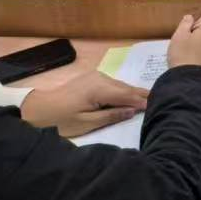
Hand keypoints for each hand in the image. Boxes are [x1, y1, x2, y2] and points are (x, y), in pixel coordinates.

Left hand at [21, 71, 148, 137]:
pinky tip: (130, 96)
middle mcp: (100, 78)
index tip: (157, 105)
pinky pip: (112, 84)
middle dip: (141, 94)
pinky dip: (122, 90)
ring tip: (149, 98)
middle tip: (161, 99)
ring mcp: (95, 76)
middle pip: (126, 87)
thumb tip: (132, 110)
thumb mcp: (87, 123)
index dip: (142, 101)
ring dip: (133, 92)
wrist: (39, 109)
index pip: (127, 95)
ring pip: (120, 85)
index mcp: (100, 89)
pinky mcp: (91, 78)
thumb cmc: (62, 120)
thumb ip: (111, 115)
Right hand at [168, 14, 200, 71]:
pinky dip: (200, 56)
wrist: (190, 79)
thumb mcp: (179, 35)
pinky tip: (191, 62)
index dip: (192, 26)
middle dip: (196, 36)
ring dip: (198, 47)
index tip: (184, 35)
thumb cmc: (183, 54)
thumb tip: (190, 17)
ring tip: (186, 55)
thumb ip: (185, 23)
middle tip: (184, 45)